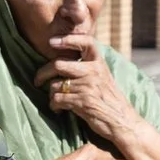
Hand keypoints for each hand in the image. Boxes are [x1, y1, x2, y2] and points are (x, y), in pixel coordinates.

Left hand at [35, 35, 158, 159]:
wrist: (121, 120)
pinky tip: (59, 109)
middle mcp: (93, 72)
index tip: (52, 42)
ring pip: (55, 85)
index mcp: (98, 63)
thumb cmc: (108, 99)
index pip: (85, 42)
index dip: (67, 39)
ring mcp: (88, 86)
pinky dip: (54, 105)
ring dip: (50, 94)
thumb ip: (87, 66)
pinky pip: (57, 99)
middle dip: (42, 73)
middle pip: (58, 64)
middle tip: (37, 80)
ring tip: (55, 100)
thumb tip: (62, 59)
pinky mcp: (83, 102)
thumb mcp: (103, 76)